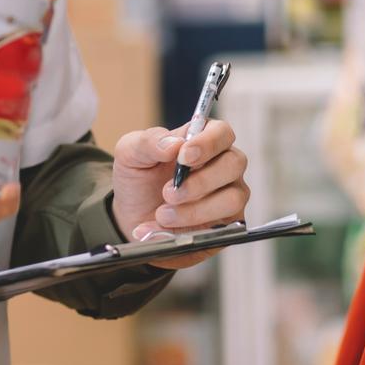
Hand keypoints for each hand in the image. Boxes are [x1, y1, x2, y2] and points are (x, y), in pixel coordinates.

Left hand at [111, 119, 249, 268]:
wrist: (131, 215)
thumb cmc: (138, 177)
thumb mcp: (130, 153)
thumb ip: (149, 142)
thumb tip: (174, 144)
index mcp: (202, 140)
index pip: (222, 132)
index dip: (208, 143)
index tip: (183, 157)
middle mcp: (222, 165)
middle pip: (234, 164)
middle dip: (200, 181)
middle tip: (168, 193)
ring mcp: (228, 195)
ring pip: (232, 200)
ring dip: (195, 210)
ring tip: (162, 215)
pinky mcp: (226, 225)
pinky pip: (221, 229)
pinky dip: (188, 232)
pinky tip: (162, 230)